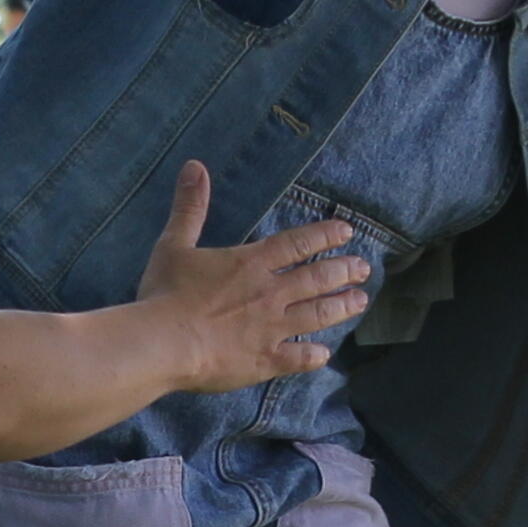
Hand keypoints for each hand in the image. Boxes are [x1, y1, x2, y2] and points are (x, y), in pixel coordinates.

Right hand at [135, 160, 365, 389]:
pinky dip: (313, 356)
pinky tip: (324, 354)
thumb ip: (190, 207)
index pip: (297, 244)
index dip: (324, 236)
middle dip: (344, 271)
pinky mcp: (264, 360)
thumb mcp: (174, 244)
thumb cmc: (166, 293)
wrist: (163, 343)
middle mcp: (270, 293)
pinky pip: (297, 358)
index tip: (347, 232)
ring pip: (317, 315)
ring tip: (360, 302)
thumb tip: (195, 166)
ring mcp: (271, 328)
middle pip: (317, 278)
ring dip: (341, 307)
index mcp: (251, 263)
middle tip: (364, 269)